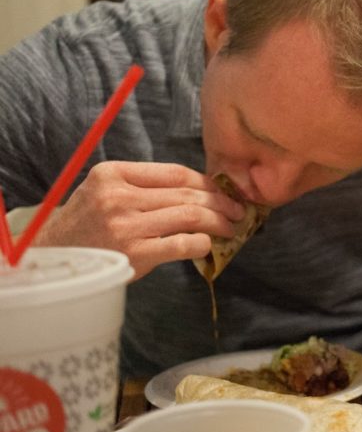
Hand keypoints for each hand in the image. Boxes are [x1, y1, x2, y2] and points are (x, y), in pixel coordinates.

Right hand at [31, 161, 247, 279]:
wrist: (54, 259)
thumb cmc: (86, 225)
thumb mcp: (104, 191)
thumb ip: (143, 186)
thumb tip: (200, 189)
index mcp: (113, 174)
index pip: (175, 173)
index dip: (207, 181)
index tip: (223, 190)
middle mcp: (118, 197)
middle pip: (187, 194)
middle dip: (221, 201)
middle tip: (238, 210)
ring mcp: (126, 226)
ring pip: (190, 216)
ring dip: (219, 221)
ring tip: (231, 227)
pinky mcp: (135, 254)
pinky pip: (182, 244)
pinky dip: (203, 243)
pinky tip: (210, 245)